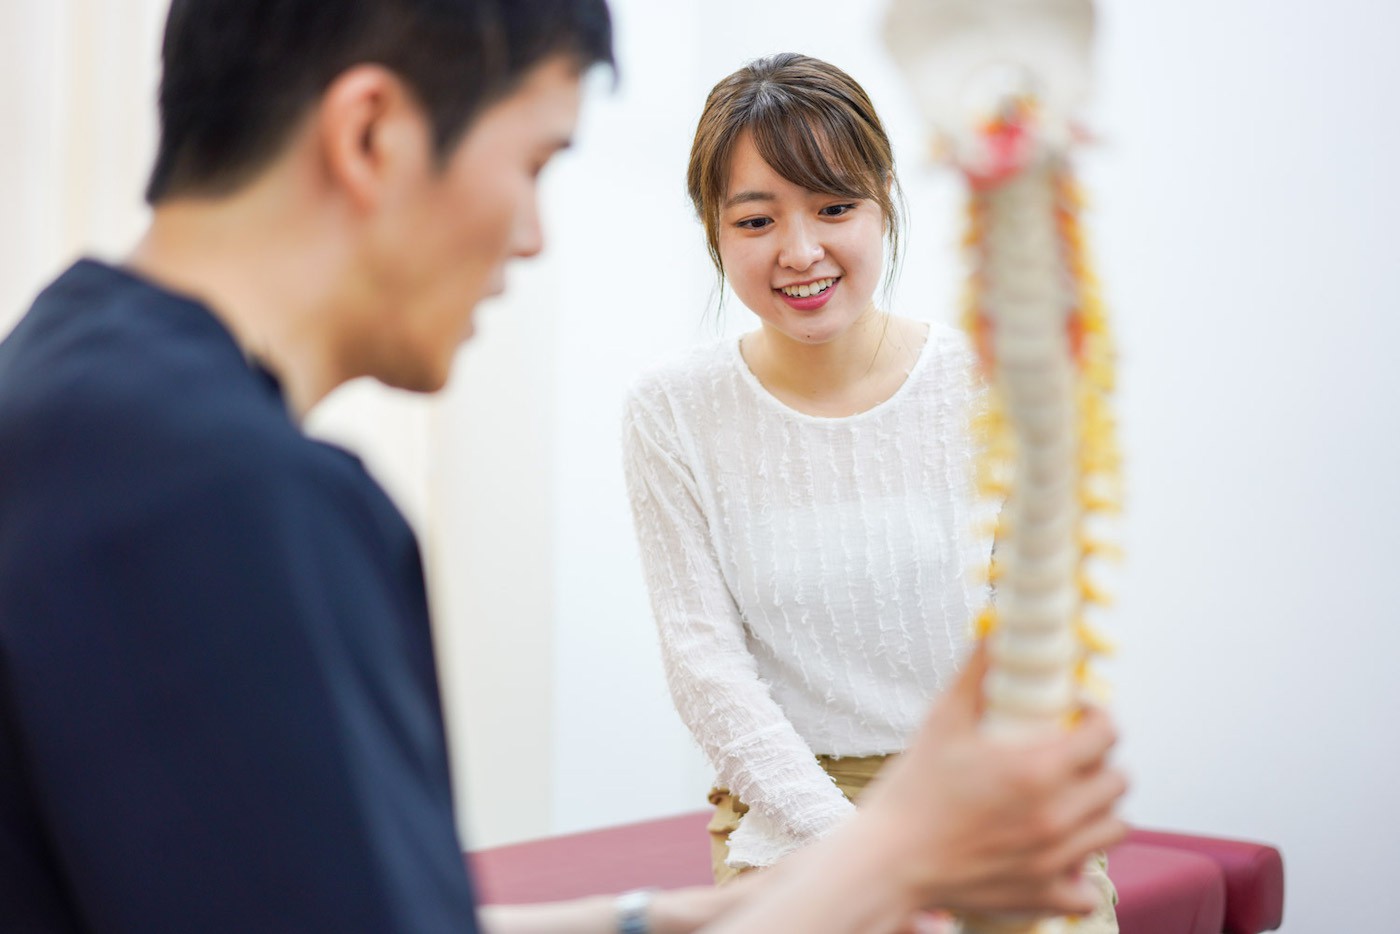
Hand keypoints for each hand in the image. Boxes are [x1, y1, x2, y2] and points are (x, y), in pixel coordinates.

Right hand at [851, 640, 1127, 916]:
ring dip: (1097, 810)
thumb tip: (993, 633)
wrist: (889, 859)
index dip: (1097, 717)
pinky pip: (1088, 887)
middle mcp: (1056, 815)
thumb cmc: (913, 791)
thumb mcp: (942, 720)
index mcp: (1037, 768)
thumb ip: (975, 673)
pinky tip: (1058, 853)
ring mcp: (1053, 859)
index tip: (1077, 715)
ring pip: (1112, 828)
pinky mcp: (1042, 893)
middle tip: (1071, 756)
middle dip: (1099, 762)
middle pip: (1117, 782)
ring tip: (1069, 800)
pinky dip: (1080, 871)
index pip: (1106, 734)